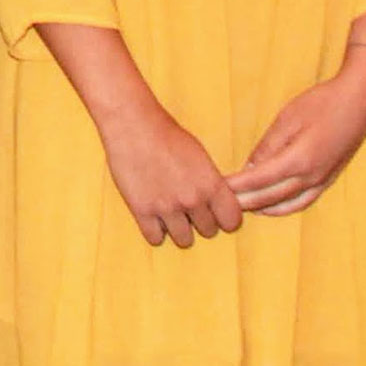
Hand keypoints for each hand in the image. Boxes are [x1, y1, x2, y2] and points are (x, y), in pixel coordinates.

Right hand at [96, 99, 241, 247]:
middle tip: (190, 208)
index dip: (225, 217)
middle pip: (209, 231)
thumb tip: (217, 203)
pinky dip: (156, 230)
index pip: (232, 221)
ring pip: (184, 240)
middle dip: (201, 222)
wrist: (134, 126)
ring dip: (180, 229)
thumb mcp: (200, 155)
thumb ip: (210, 182)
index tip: (216, 212)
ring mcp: (167, 208)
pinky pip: (156, 239)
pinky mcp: (142, 211)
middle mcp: (193, 200)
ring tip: (172, 213)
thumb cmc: (167, 135)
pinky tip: (154, 216)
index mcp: (211, 184)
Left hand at [230, 63, 365, 215]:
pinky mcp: (329, 178)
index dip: (236, 186)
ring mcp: (322, 180)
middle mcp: (311, 176)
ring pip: (286, 204)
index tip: (217, 187)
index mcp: (298, 160)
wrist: (360, 100)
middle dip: (244, 201)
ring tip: (242, 207)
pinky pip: (303, 201)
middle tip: (222, 202)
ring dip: (262, 207)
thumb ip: (269, 146)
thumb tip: (250, 167)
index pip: (258, 180)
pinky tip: (273, 206)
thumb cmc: (322, 103)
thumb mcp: (289, 118)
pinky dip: (285, 207)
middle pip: (270, 197)